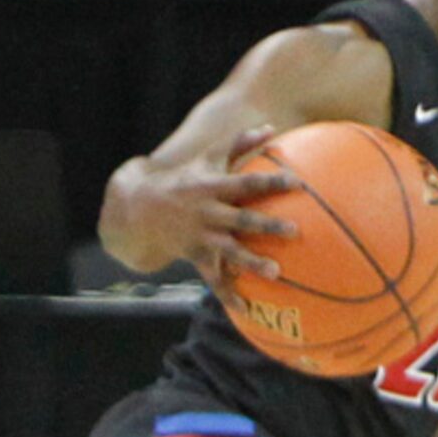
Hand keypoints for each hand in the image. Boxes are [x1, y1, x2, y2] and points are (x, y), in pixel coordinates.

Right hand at [104, 125, 300, 284]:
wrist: (140, 209)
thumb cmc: (185, 179)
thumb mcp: (207, 158)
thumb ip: (239, 143)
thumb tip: (270, 128)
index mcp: (213, 187)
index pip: (246, 183)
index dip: (270, 182)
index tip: (297, 183)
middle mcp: (207, 212)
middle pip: (241, 220)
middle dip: (267, 226)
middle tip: (295, 231)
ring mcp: (201, 236)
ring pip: (229, 252)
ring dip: (252, 263)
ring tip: (276, 272)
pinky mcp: (195, 256)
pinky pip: (213, 279)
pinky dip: (229, 295)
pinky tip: (248, 309)